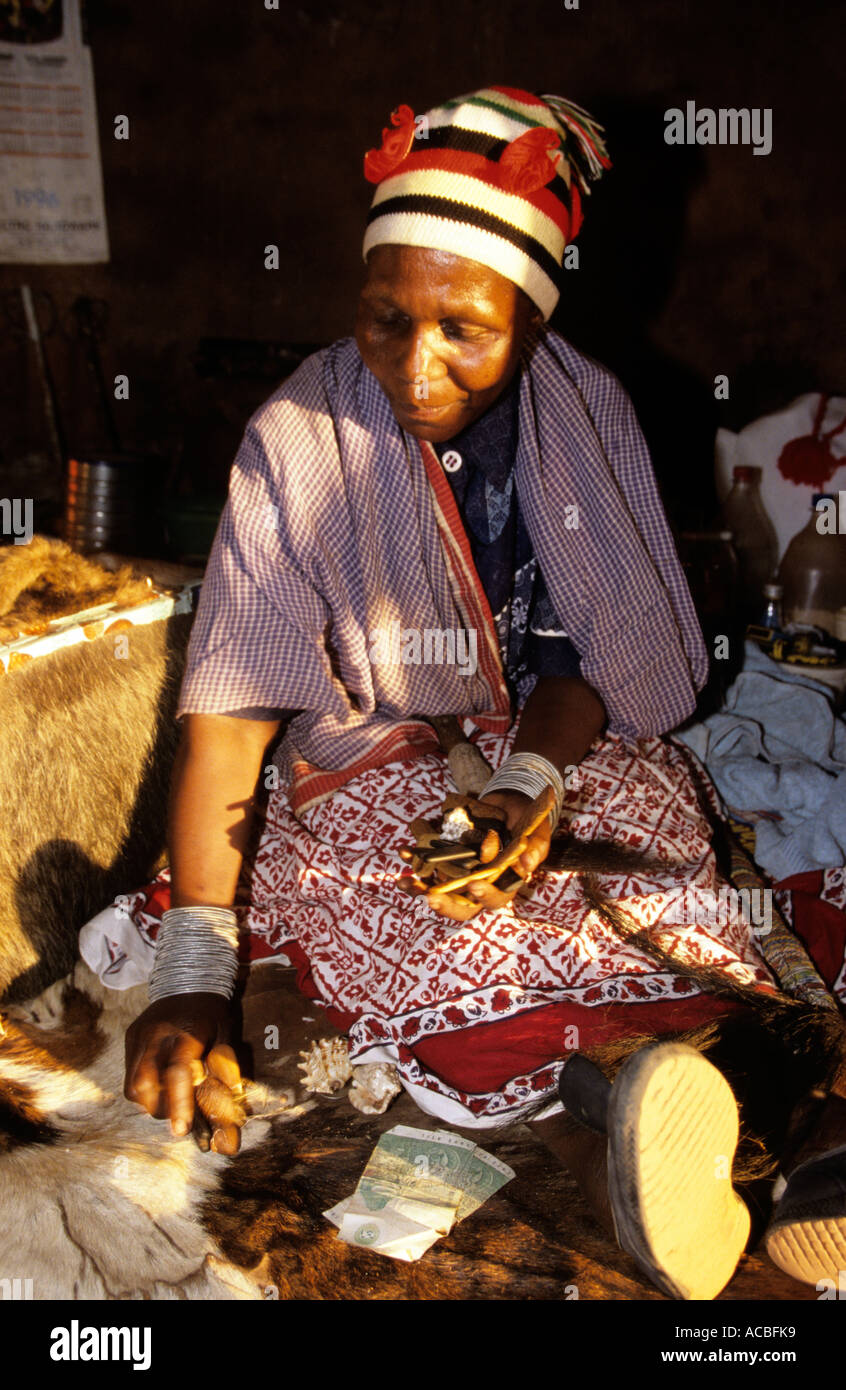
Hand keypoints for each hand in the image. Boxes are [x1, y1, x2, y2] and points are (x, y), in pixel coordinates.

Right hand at [124, 993, 244, 1153]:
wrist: (188, 978)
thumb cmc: (212, 1013)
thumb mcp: (226, 1035)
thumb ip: (224, 1069)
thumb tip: (229, 1106)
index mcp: (186, 1033)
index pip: (177, 1073)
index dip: (179, 1104)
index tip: (181, 1129)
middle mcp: (157, 1034)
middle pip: (144, 1085)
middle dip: (160, 1110)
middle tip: (178, 1117)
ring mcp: (139, 1036)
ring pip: (132, 1085)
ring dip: (149, 1104)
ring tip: (169, 1102)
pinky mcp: (130, 1037)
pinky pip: (129, 1075)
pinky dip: (143, 1090)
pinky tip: (159, 1086)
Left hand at [400, 787, 554, 922]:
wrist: (511, 805)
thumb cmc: (530, 824)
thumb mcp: (538, 834)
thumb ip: (535, 849)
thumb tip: (526, 865)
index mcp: (505, 885)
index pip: (496, 899)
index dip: (485, 896)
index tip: (475, 885)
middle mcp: (482, 885)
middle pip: (463, 907)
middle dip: (446, 904)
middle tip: (431, 897)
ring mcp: (462, 875)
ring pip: (440, 891)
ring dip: (421, 889)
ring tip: (406, 882)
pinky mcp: (447, 860)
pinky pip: (428, 866)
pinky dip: (414, 860)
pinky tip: (403, 851)